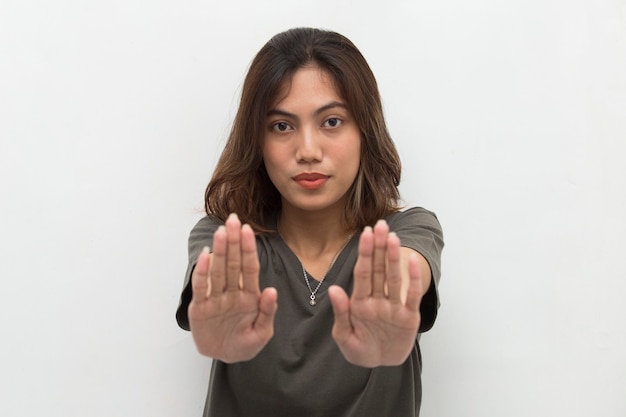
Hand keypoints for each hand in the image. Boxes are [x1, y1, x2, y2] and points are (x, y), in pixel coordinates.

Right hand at [188, 213, 277, 362]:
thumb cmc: (245, 343)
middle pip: (233, 263)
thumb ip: (267, 312)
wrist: (224, 356)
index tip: (248, 230)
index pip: (250, 268)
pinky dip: (201, 272)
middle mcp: (232, 292)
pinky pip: (201, 287)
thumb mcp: (262, 332)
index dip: (249, 249)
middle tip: (233, 220)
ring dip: (219, 252)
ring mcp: (215, 298)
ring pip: (217, 271)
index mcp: (249, 295)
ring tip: (221, 232)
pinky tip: (204, 256)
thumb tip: (271, 291)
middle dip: (233, 242)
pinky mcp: (200, 308)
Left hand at [328, 220, 426, 366]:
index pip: (362, 273)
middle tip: (381, 224)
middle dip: (379, 247)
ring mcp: (394, 307)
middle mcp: (377, 300)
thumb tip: (334, 289)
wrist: (379, 364)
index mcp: (360, 302)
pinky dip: (413, 279)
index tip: (365, 233)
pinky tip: (412, 261)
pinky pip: (412, 296)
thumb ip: (341, 312)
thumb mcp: (344, 335)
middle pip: (378, 269)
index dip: (364, 253)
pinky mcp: (408, 317)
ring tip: (393, 237)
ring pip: (393, 278)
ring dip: (393, 258)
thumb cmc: (359, 349)